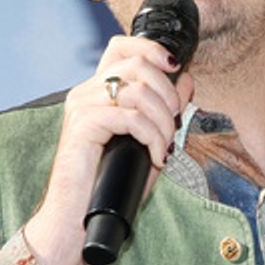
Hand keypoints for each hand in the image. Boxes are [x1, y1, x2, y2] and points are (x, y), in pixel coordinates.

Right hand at [24, 35, 193, 264]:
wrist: (77, 218)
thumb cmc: (110, 185)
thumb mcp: (148, 141)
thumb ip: (166, 111)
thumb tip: (186, 80)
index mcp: (98, 91)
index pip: (122, 46)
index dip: (151, 48)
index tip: (175, 66)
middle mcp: (86, 92)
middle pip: (137, 63)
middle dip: (168, 93)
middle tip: (173, 125)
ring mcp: (82, 107)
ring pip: (138, 90)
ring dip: (163, 120)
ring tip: (164, 145)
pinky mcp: (83, 126)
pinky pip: (131, 118)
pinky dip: (152, 137)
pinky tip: (155, 156)